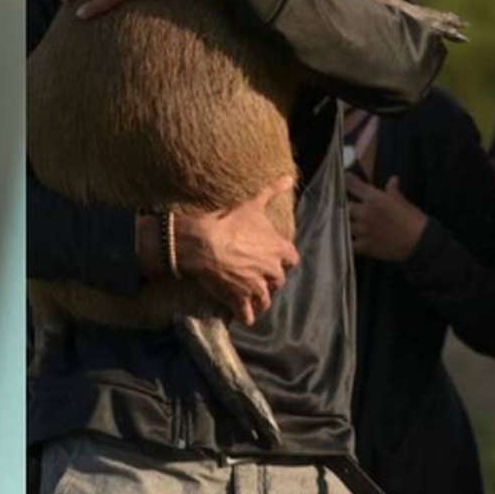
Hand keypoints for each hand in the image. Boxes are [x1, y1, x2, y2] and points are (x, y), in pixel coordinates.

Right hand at [176, 176, 299, 325]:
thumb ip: (272, 191)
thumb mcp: (252, 204)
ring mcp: (256, 288)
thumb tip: (289, 178)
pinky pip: (248, 315)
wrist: (201, 242)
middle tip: (256, 274)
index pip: (292, 259)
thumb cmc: (227, 221)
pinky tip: (240, 312)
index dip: (283, 259)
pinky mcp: (239, 300)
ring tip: (250, 296)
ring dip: (260, 299)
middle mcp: (271, 271)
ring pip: (266, 300)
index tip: (273, 257)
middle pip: (278, 281)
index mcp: (278, 250)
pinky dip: (246, 315)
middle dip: (269, 279)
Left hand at [345, 173, 427, 261]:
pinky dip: (349, 242)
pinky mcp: (365, 246)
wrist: (422, 244)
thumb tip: (393, 179)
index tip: (345, 178)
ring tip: (350, 224)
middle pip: (345, 206)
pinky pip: (349, 243)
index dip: (347, 181)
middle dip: (346, 207)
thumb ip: (393, 190)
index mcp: (374, 198)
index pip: (353, 185)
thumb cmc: (414, 220)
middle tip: (349, 208)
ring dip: (347, 224)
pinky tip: (351, 241)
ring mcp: (363, 229)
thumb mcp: (403, 202)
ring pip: (345, 224)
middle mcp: (365, 212)